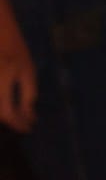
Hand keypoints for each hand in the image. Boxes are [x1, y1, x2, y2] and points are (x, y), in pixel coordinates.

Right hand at [0, 19, 29, 133]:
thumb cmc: (15, 51)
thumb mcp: (27, 71)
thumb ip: (28, 95)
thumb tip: (30, 117)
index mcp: (2, 82)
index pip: (7, 114)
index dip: (18, 124)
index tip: (29, 128)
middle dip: (12, 122)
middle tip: (26, 123)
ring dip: (6, 115)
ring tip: (20, 115)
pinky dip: (2, 107)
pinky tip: (12, 107)